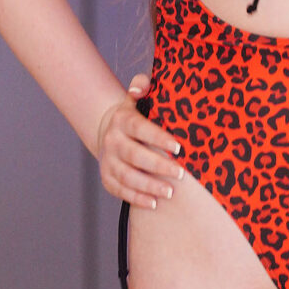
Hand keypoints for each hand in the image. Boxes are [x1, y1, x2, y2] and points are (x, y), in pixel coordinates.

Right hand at [97, 74, 183, 209]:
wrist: (108, 130)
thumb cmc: (135, 114)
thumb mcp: (137, 98)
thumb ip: (142, 86)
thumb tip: (139, 87)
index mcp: (123, 120)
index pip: (140, 128)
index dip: (158, 138)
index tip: (178, 148)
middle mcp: (113, 141)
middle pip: (134, 156)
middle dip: (158, 166)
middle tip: (181, 173)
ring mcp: (108, 161)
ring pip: (127, 176)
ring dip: (149, 186)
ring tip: (170, 192)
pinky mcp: (107, 177)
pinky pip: (120, 190)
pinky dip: (137, 198)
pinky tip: (154, 202)